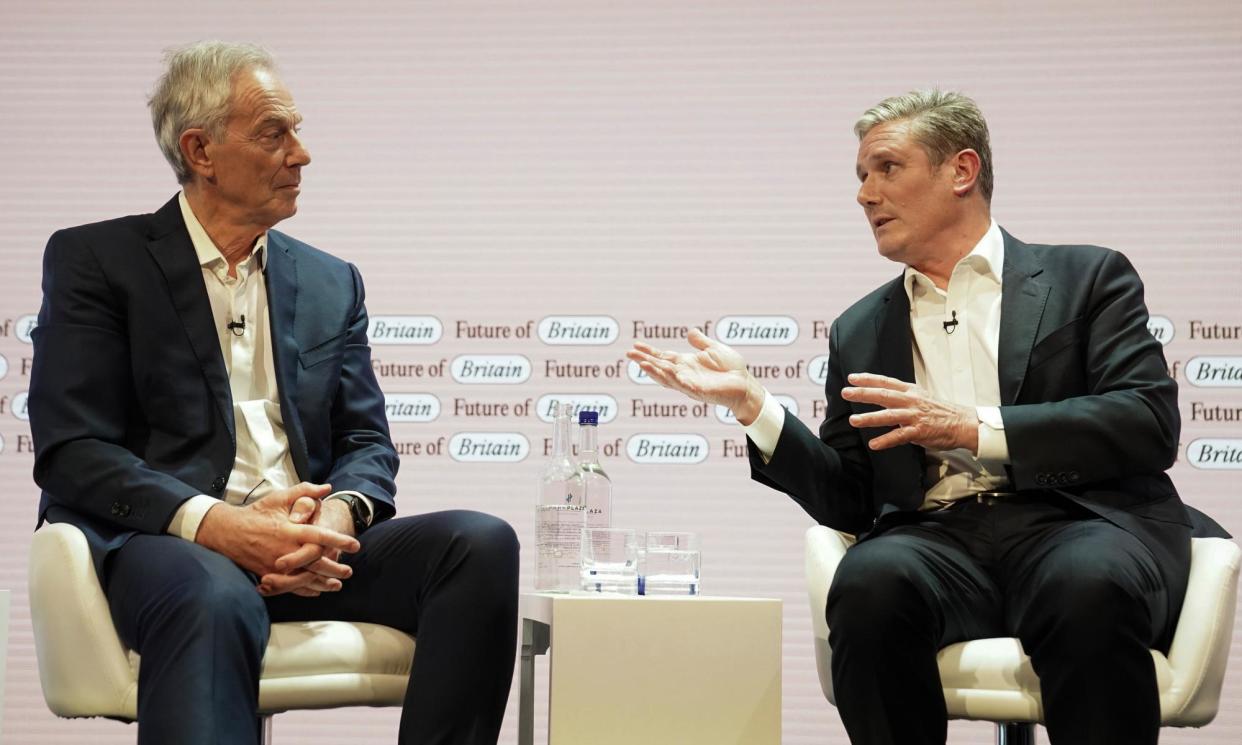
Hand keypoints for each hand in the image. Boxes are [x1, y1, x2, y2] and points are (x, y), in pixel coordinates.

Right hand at [195, 482, 359, 596]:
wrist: (227, 531)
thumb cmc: (256, 513)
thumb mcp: (279, 498)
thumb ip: (304, 491)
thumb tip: (327, 488)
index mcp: (289, 530)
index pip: (318, 536)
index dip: (338, 541)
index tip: (355, 545)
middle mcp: (284, 549)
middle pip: (315, 562)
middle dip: (334, 568)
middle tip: (349, 571)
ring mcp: (275, 565)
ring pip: (304, 578)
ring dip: (322, 583)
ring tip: (338, 584)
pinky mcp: (268, 575)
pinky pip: (290, 587)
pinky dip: (304, 590)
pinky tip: (316, 591)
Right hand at [626, 328, 765, 423]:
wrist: (745, 384)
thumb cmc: (731, 369)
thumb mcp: (715, 349)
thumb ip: (701, 343)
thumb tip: (690, 332)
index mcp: (686, 364)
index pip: (663, 357)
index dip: (649, 351)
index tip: (635, 345)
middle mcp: (685, 374)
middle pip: (660, 367)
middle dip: (645, 361)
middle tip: (629, 354)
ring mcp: (691, 384)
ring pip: (669, 379)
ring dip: (656, 372)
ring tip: (643, 364)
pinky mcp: (702, 391)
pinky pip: (687, 386)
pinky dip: (678, 381)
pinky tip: (671, 375)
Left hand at [841, 373, 978, 451]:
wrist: (962, 423)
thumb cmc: (939, 411)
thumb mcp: (920, 397)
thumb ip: (902, 397)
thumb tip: (882, 397)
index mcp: (910, 391)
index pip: (886, 382)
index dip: (868, 379)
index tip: (851, 377)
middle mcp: (911, 401)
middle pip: (884, 395)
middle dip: (863, 394)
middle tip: (845, 392)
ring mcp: (915, 416)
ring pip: (889, 416)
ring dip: (870, 418)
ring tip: (853, 420)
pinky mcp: (920, 431)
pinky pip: (900, 436)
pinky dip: (886, 440)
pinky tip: (874, 444)